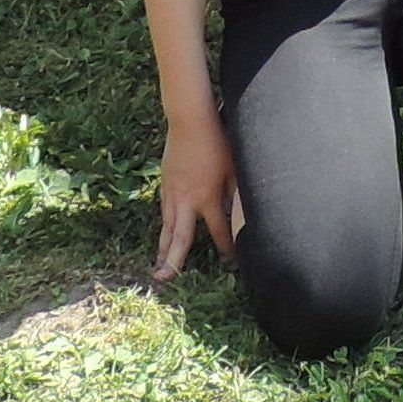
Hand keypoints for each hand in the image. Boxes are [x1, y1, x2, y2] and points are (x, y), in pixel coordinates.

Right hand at [150, 111, 241, 281]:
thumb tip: (244, 213)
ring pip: (167, 227)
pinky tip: (164, 232)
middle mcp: (187, 200)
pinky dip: (163, 225)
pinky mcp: (165, 182)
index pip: (218, 230)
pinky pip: (164, 210)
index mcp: (208, 198)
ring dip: (163, 248)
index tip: (231, 259)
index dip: (226, 246)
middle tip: (164, 280)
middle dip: (173, 262)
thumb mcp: (234, 168)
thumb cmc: (217, 142)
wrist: (190, 121)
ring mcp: (173, 192)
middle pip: (179, 238)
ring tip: (158, 266)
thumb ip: (237, 193)